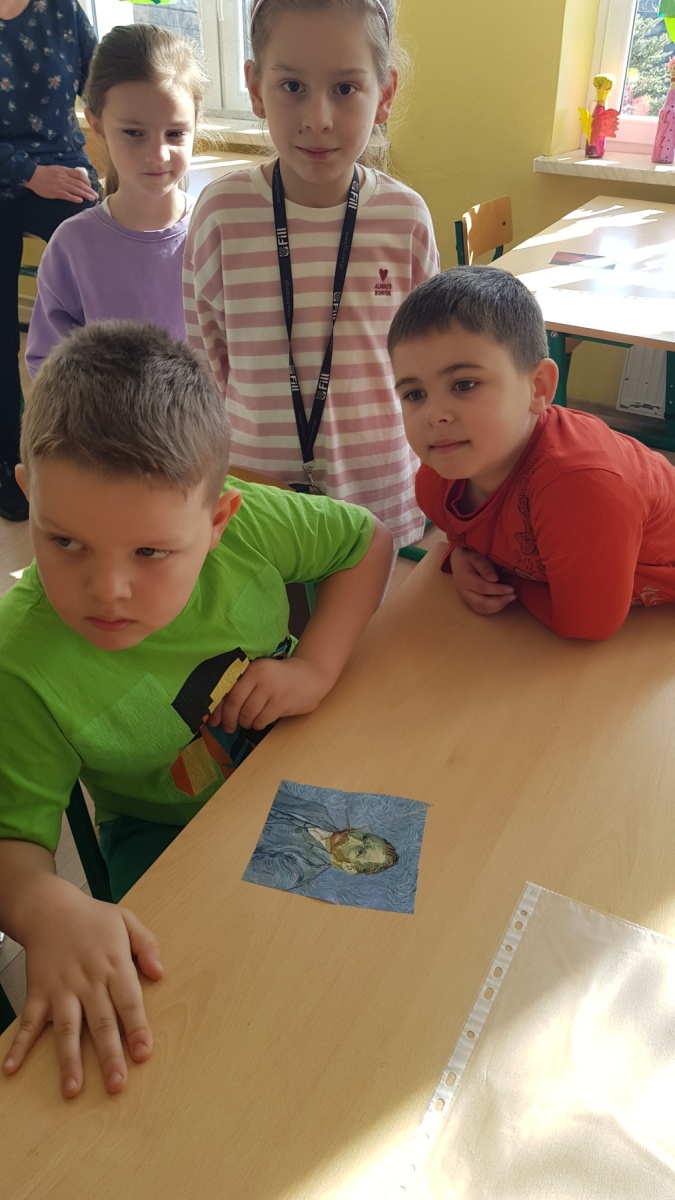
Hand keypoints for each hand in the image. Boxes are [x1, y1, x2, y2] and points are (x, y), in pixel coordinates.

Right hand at [2, 878, 161, 1098]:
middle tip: (116, 1085)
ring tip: (72, 1089)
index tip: (143, 1054)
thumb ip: (147, 946)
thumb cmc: (91, 917)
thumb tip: (160, 974)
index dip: (137, 1028)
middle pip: (100, 1022)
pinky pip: (28, 1022)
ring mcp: (60, 989)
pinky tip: (12, 1068)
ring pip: (66, 1029)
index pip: (129, 1001)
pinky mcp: (38, 992)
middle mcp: (88, 980)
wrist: (48, 907)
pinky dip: (19, 1046)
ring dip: (69, 1060)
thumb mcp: (127, 920)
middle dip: (109, 1055)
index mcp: (113, 964)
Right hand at [24, 165, 97, 202]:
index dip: (87, 181)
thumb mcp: (57, 169)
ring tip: (92, 199)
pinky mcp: (56, 192)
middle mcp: (64, 177)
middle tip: (96, 195)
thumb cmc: (44, 173)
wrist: (32, 175)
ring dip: (85, 195)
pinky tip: (80, 201)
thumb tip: (77, 177)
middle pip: (80, 184)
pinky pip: (67, 195)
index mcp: (65, 171)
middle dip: (89, 190)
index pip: (79, 175)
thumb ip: (67, 173)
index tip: (91, 186)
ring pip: (76, 190)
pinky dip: (74, 198)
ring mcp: (60, 185)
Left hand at [208, 657, 327, 733]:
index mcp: (252, 668)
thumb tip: (219, 711)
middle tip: (228, 728)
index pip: (228, 690)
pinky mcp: (281, 703)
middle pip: (235, 704)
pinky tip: (260, 721)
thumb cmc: (280, 677)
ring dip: (245, 723)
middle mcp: (260, 677)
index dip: (218, 708)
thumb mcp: (261, 674)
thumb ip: (243, 686)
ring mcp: (272, 690)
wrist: (311, 676)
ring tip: (247, 722)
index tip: (212, 720)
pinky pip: (261, 720)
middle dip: (229, 719)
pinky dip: (258, 724)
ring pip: (247, 714)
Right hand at [450, 546, 516, 615]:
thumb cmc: (468, 556)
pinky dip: (493, 608)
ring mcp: (465, 598)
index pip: (482, 588)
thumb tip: (495, 579)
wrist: (457, 560)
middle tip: (513, 595)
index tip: (511, 589)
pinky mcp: (469, 601)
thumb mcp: (476, 557)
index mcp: (464, 579)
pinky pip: (481, 609)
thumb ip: (485, 567)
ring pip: (481, 609)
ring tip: (510, 598)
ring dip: (498, 607)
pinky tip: (503, 601)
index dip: (497, 590)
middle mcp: (463, 591)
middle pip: (481, 603)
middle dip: (499, 602)